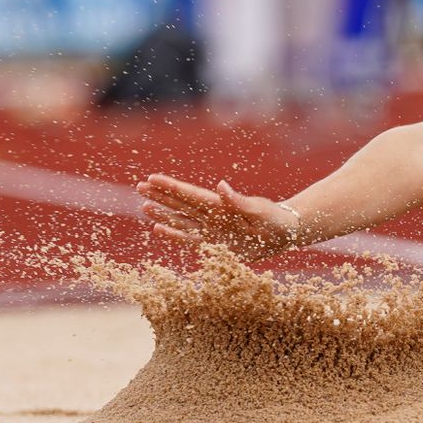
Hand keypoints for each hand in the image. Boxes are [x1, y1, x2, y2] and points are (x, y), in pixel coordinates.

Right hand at [136, 174, 302, 261]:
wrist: (282, 233)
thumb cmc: (273, 218)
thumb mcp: (258, 210)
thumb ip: (238, 200)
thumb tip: (221, 185)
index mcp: (220, 204)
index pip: (190, 194)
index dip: (171, 187)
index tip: (152, 178)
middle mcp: (211, 215)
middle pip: (180, 204)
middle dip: (161, 196)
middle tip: (140, 186)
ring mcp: (211, 229)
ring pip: (181, 220)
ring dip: (163, 214)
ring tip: (144, 206)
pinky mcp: (214, 244)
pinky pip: (189, 239)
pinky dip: (174, 234)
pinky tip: (158, 229)